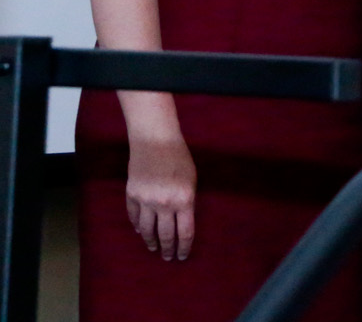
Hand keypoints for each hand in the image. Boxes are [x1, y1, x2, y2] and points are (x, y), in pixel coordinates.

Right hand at [125, 135, 196, 260]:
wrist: (155, 141)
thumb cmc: (179, 158)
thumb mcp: (191, 180)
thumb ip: (187, 201)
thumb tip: (182, 221)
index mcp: (184, 200)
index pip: (185, 232)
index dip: (184, 247)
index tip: (182, 256)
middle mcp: (164, 204)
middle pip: (166, 234)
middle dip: (167, 249)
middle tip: (167, 258)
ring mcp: (146, 200)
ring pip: (147, 230)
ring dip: (151, 241)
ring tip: (153, 248)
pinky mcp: (132, 195)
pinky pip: (134, 217)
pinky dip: (137, 226)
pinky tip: (140, 231)